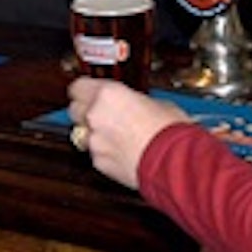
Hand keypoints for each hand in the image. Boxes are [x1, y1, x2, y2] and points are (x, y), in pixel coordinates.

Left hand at [67, 77, 189, 189]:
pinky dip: (105, 153)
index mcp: (107, 94)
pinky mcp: (99, 163)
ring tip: (118, 137)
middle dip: (86, 112)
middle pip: (75, 109)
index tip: (89, 93)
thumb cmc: (171, 132)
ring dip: (95, 134)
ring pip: (83, 134)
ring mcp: (94, 141)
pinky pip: (95, 154)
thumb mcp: (156, 103)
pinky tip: (123, 153)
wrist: (176, 164)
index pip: (78, 87)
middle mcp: (95, 115)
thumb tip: (134, 104)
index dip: (84, 91)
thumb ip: (133, 100)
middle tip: (103, 115)